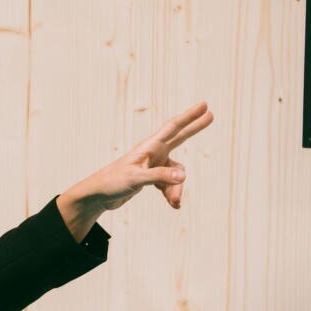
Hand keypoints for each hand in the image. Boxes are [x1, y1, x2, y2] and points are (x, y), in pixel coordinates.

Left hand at [57, 101, 213, 237]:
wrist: (99, 195)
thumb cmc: (113, 182)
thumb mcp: (136, 179)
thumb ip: (160, 176)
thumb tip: (183, 175)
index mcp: (149, 147)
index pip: (173, 127)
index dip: (189, 117)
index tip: (204, 105)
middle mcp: (154, 152)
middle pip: (180, 137)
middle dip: (195, 128)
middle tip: (211, 115)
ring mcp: (154, 164)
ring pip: (177, 173)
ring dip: (177, 188)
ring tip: (175, 203)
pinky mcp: (152, 177)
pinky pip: (170, 184)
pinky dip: (172, 194)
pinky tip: (173, 205)